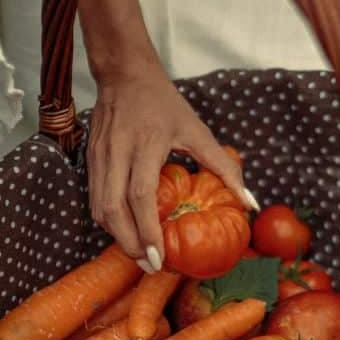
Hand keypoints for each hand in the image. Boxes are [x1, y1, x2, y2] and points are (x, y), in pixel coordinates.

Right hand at [87, 57, 259, 272]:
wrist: (123, 75)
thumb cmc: (164, 103)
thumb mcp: (198, 130)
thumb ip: (224, 167)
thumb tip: (250, 202)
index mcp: (145, 144)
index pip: (140, 195)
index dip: (147, 230)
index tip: (159, 257)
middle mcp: (117, 153)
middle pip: (113, 210)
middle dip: (129, 243)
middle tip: (150, 265)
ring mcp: (99, 158)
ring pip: (99, 209)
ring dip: (117, 237)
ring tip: (140, 253)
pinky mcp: (90, 161)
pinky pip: (95, 201)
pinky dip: (110, 222)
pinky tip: (127, 232)